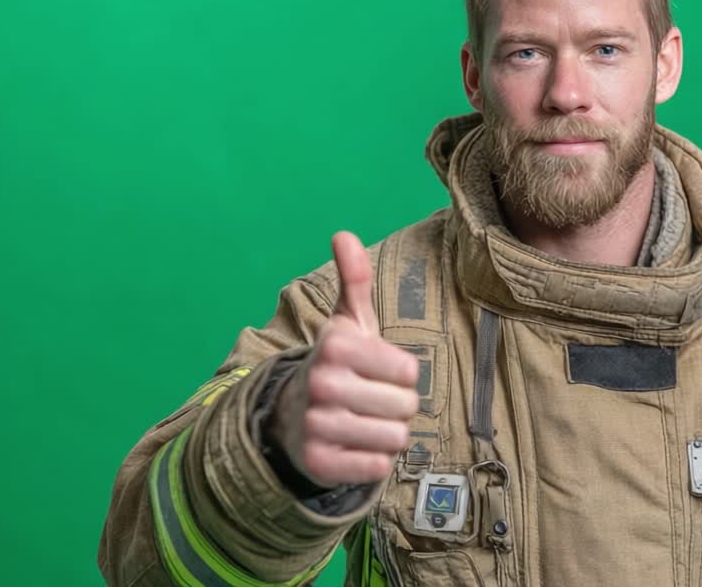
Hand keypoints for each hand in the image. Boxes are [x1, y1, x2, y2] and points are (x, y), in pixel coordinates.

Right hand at [274, 231, 420, 485]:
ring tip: (363, 422)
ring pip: (396, 438)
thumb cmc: (337, 364)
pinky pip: (378, 466)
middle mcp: (322, 384)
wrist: (292, 416)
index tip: (379, 371)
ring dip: (388, 434)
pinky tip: (353, 447)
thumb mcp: (349, 321)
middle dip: (397, 407)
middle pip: (406, 406)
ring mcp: (317, 426)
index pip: (409, 370)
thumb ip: (355, 279)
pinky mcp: (319, 464)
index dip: (402, 374)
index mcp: (335, 345)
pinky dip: (374, 460)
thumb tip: (344, 234)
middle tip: (371, 401)